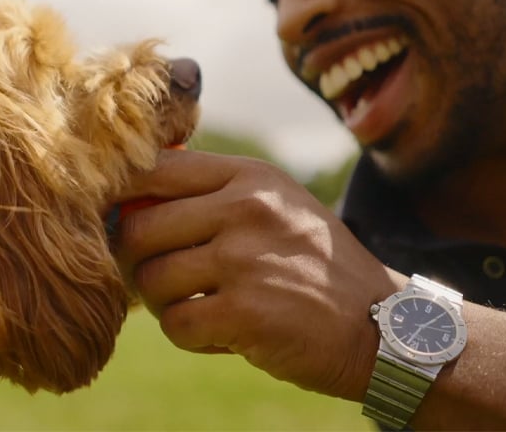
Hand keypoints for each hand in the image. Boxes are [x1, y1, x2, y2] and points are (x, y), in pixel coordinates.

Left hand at [111, 149, 404, 400]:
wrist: (382, 325)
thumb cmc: (312, 264)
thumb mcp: (274, 205)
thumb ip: (211, 193)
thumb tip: (128, 196)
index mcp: (250, 176)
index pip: (155, 169)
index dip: (124, 197)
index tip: (123, 221)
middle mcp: (247, 209)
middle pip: (139, 228)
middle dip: (136, 260)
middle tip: (155, 276)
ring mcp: (245, 260)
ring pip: (150, 279)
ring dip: (162, 303)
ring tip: (195, 305)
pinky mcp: (246, 313)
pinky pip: (175, 324)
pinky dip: (189, 336)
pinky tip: (219, 333)